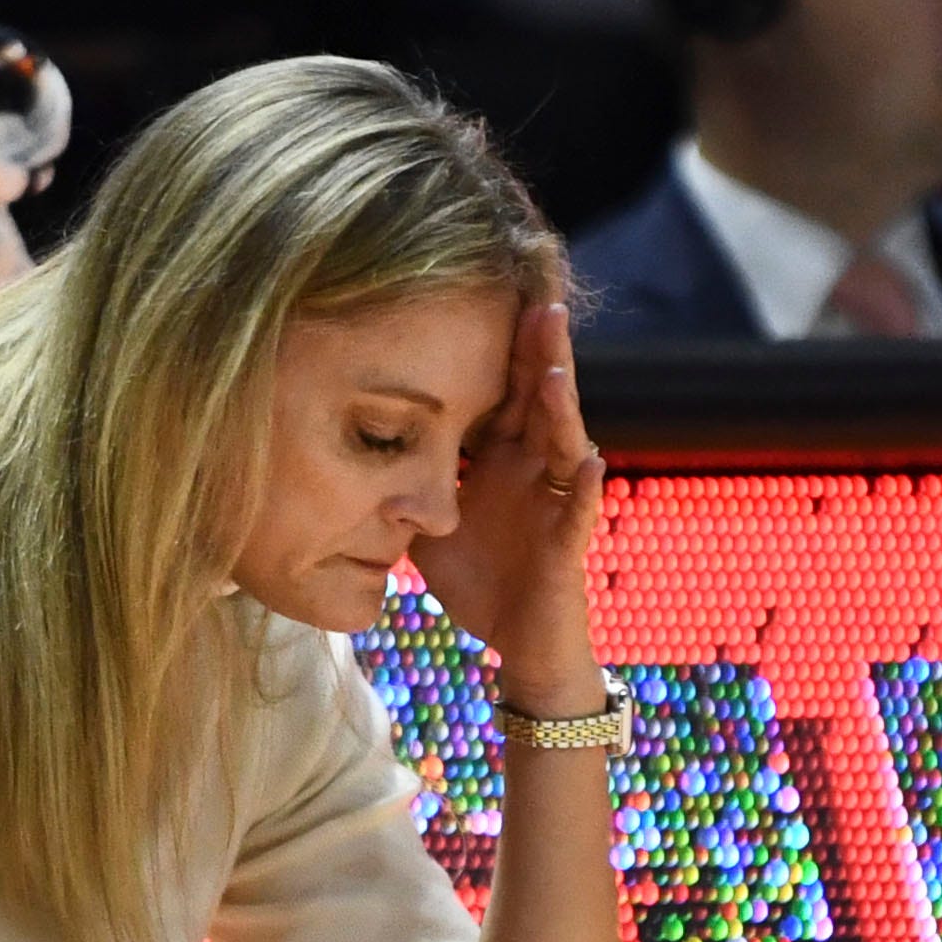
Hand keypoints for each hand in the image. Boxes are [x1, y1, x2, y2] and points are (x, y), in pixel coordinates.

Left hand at [411, 295, 603, 671]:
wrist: (519, 645)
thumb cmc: (482, 582)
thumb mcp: (429, 522)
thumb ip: (407, 482)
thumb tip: (353, 451)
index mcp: (502, 458)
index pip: (503, 391)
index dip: (500, 348)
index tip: (494, 296)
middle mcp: (533, 469)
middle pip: (539, 398)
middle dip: (540, 352)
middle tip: (540, 300)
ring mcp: (554, 502)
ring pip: (563, 442)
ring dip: (562, 405)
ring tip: (555, 367)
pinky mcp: (567, 544)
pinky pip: (578, 512)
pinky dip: (583, 488)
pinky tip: (587, 462)